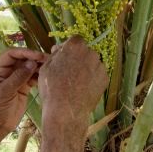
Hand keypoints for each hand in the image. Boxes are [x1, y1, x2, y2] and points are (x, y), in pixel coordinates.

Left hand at [0, 48, 47, 135]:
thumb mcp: (5, 92)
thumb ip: (18, 77)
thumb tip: (32, 63)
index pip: (11, 54)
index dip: (24, 52)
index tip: (37, 55)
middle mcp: (7, 72)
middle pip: (22, 59)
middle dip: (34, 58)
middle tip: (48, 59)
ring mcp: (16, 79)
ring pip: (29, 67)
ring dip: (39, 66)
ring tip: (50, 67)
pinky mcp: (23, 87)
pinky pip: (33, 78)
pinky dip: (39, 76)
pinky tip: (46, 77)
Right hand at [38, 35, 108, 151]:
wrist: (66, 111)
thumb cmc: (52, 88)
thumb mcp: (46, 67)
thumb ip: (55, 54)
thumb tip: (59, 49)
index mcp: (75, 46)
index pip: (75, 40)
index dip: (69, 48)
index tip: (64, 57)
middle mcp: (91, 52)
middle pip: (85, 52)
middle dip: (78, 58)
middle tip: (69, 71)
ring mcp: (100, 66)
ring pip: (92, 64)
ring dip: (86, 69)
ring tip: (76, 83)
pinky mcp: (105, 78)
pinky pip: (98, 75)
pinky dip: (92, 79)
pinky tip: (83, 89)